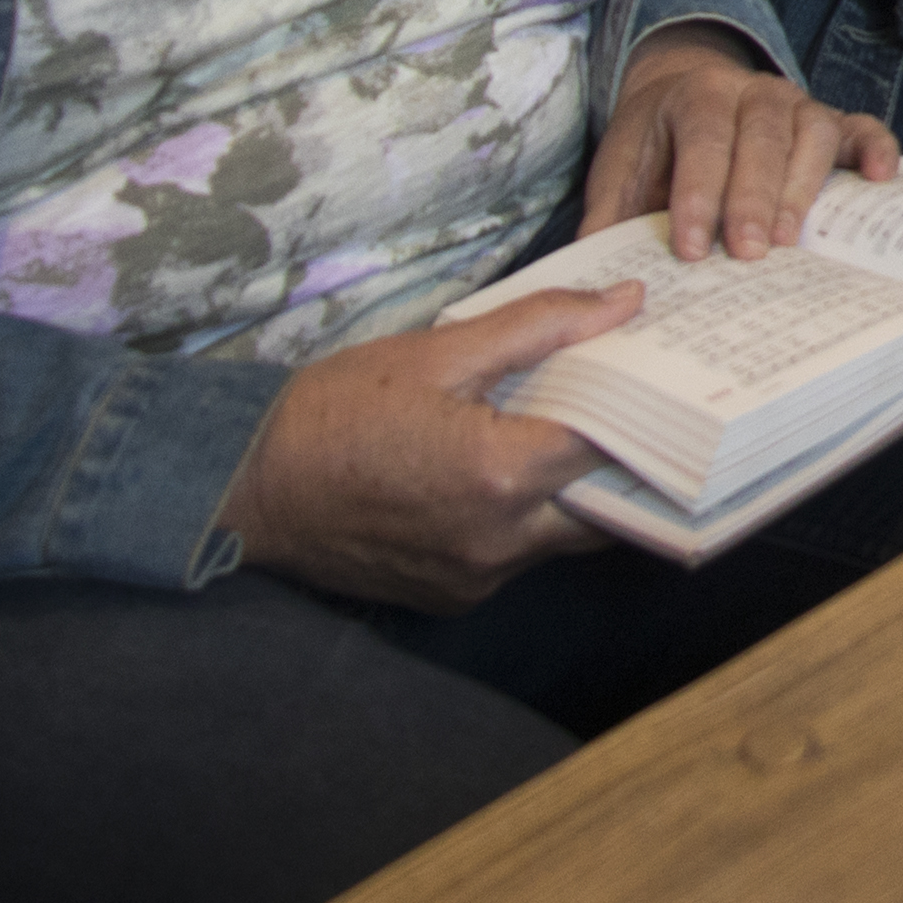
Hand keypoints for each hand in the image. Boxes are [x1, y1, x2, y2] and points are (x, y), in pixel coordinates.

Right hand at [216, 290, 635, 610]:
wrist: (238, 488)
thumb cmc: (331, 412)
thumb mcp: (439, 351)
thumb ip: (541, 327)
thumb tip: (624, 304)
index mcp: (500, 475)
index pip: (613, 443)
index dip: (646, 406)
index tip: (664, 375)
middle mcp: (499, 540)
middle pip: (607, 504)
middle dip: (626, 459)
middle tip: (640, 411)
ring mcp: (475, 577)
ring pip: (565, 537)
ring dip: (577, 492)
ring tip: (575, 434)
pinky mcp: (451, 598)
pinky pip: (518, 558)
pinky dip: (528, 520)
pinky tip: (512, 475)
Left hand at [581, 27, 899, 261]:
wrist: (684, 89)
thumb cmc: (655, 147)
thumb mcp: (619, 174)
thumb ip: (608, 219)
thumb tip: (593, 276)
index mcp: (695, 97)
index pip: (702, 143)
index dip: (699, 196)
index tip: (693, 249)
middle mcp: (752, 90)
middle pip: (762, 138)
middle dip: (754, 198)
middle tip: (748, 253)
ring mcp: (797, 102)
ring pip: (812, 132)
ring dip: (804, 186)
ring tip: (790, 241)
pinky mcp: (830, 119)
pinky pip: (861, 126)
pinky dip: (876, 148)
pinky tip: (880, 179)